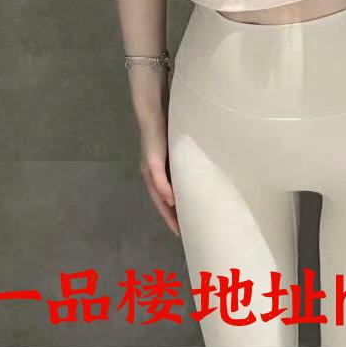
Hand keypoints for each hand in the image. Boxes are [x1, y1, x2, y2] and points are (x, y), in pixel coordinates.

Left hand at [137, 113, 180, 236]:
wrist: (152, 112)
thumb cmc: (165, 129)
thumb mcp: (175, 150)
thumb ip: (181, 162)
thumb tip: (195, 175)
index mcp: (155, 172)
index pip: (163, 198)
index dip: (171, 214)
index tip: (182, 228)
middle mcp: (150, 174)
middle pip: (159, 202)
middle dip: (169, 218)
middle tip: (182, 233)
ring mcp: (150, 168)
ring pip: (157, 195)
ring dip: (166, 210)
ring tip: (177, 223)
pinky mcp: (152, 159)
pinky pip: (158, 178)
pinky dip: (164, 190)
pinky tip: (172, 200)